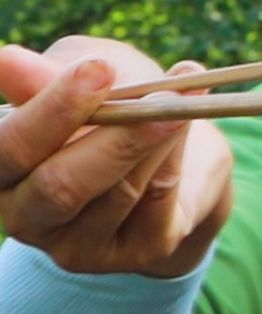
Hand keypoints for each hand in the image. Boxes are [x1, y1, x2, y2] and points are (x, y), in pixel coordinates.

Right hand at [0, 37, 233, 277]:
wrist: (179, 155)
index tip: (98, 68)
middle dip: (112, 134)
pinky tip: (190, 116)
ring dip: (155, 137)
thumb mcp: (82, 78)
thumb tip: (6, 59)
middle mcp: (27, 217)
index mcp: (0, 171)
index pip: (7, 149)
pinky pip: (159, 200)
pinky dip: (178, 153)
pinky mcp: (136, 253)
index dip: (51, 110)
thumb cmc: (113, 107)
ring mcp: (79, 245)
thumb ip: (49, 76)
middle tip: (155, 93)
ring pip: (119, 190)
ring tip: (182, 95)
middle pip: (58, 185)